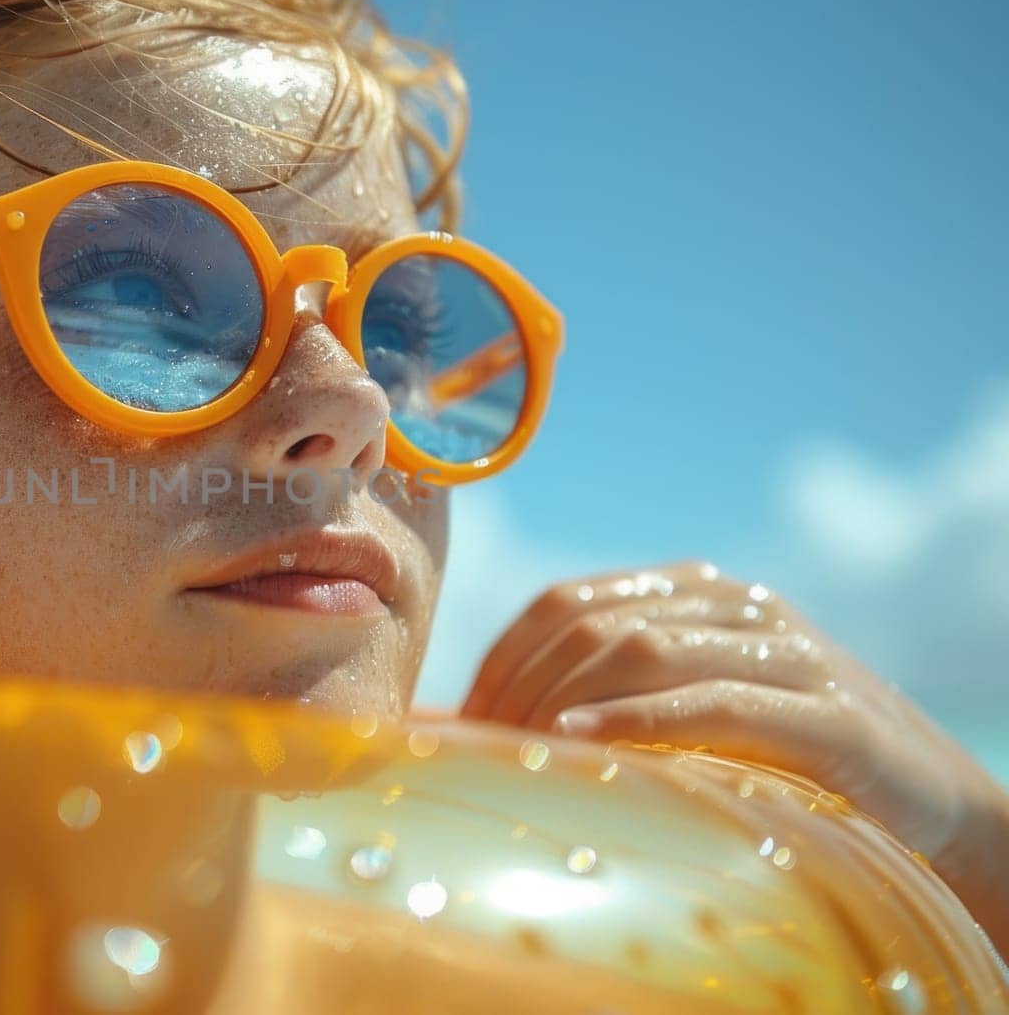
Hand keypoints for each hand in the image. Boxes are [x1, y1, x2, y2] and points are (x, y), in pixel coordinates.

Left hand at [460, 561, 1000, 868]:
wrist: (932, 801)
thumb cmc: (784, 761)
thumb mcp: (689, 714)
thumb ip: (607, 696)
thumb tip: (468, 726)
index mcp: (693, 593)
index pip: (565, 601)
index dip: (503, 658)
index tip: (463, 722)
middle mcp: (734, 605)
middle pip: (591, 622)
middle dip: (522, 685)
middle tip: (485, 749)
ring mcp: (784, 650)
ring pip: (642, 647)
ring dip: (564, 698)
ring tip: (521, 746)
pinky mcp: (827, 712)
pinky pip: (712, 700)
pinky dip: (637, 718)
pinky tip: (584, 739)